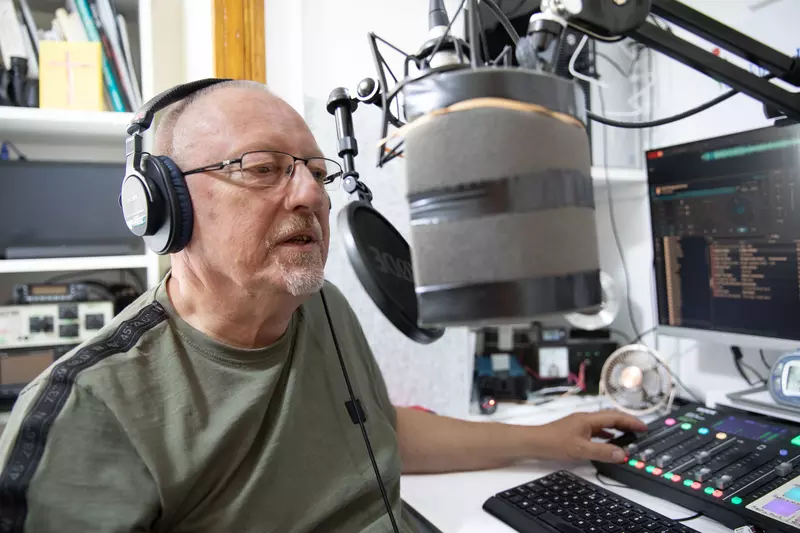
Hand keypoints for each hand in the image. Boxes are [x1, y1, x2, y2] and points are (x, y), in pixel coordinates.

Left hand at [529, 410, 647, 463]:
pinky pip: (596, 431)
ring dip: (617, 429)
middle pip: (610, 417)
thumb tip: (622, 454)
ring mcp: (579, 424)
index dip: (631, 421)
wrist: (533, 442)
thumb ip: (602, 451)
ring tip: (628, 436)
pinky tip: (608, 442)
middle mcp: (585, 419)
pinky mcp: (575, 431)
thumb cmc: (553, 442)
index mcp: (588, 419)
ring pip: (603, 424)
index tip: (644, 427)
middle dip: (626, 423)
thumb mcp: (580, 449)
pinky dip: (606, 435)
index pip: (615, 417)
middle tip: (640, 430)